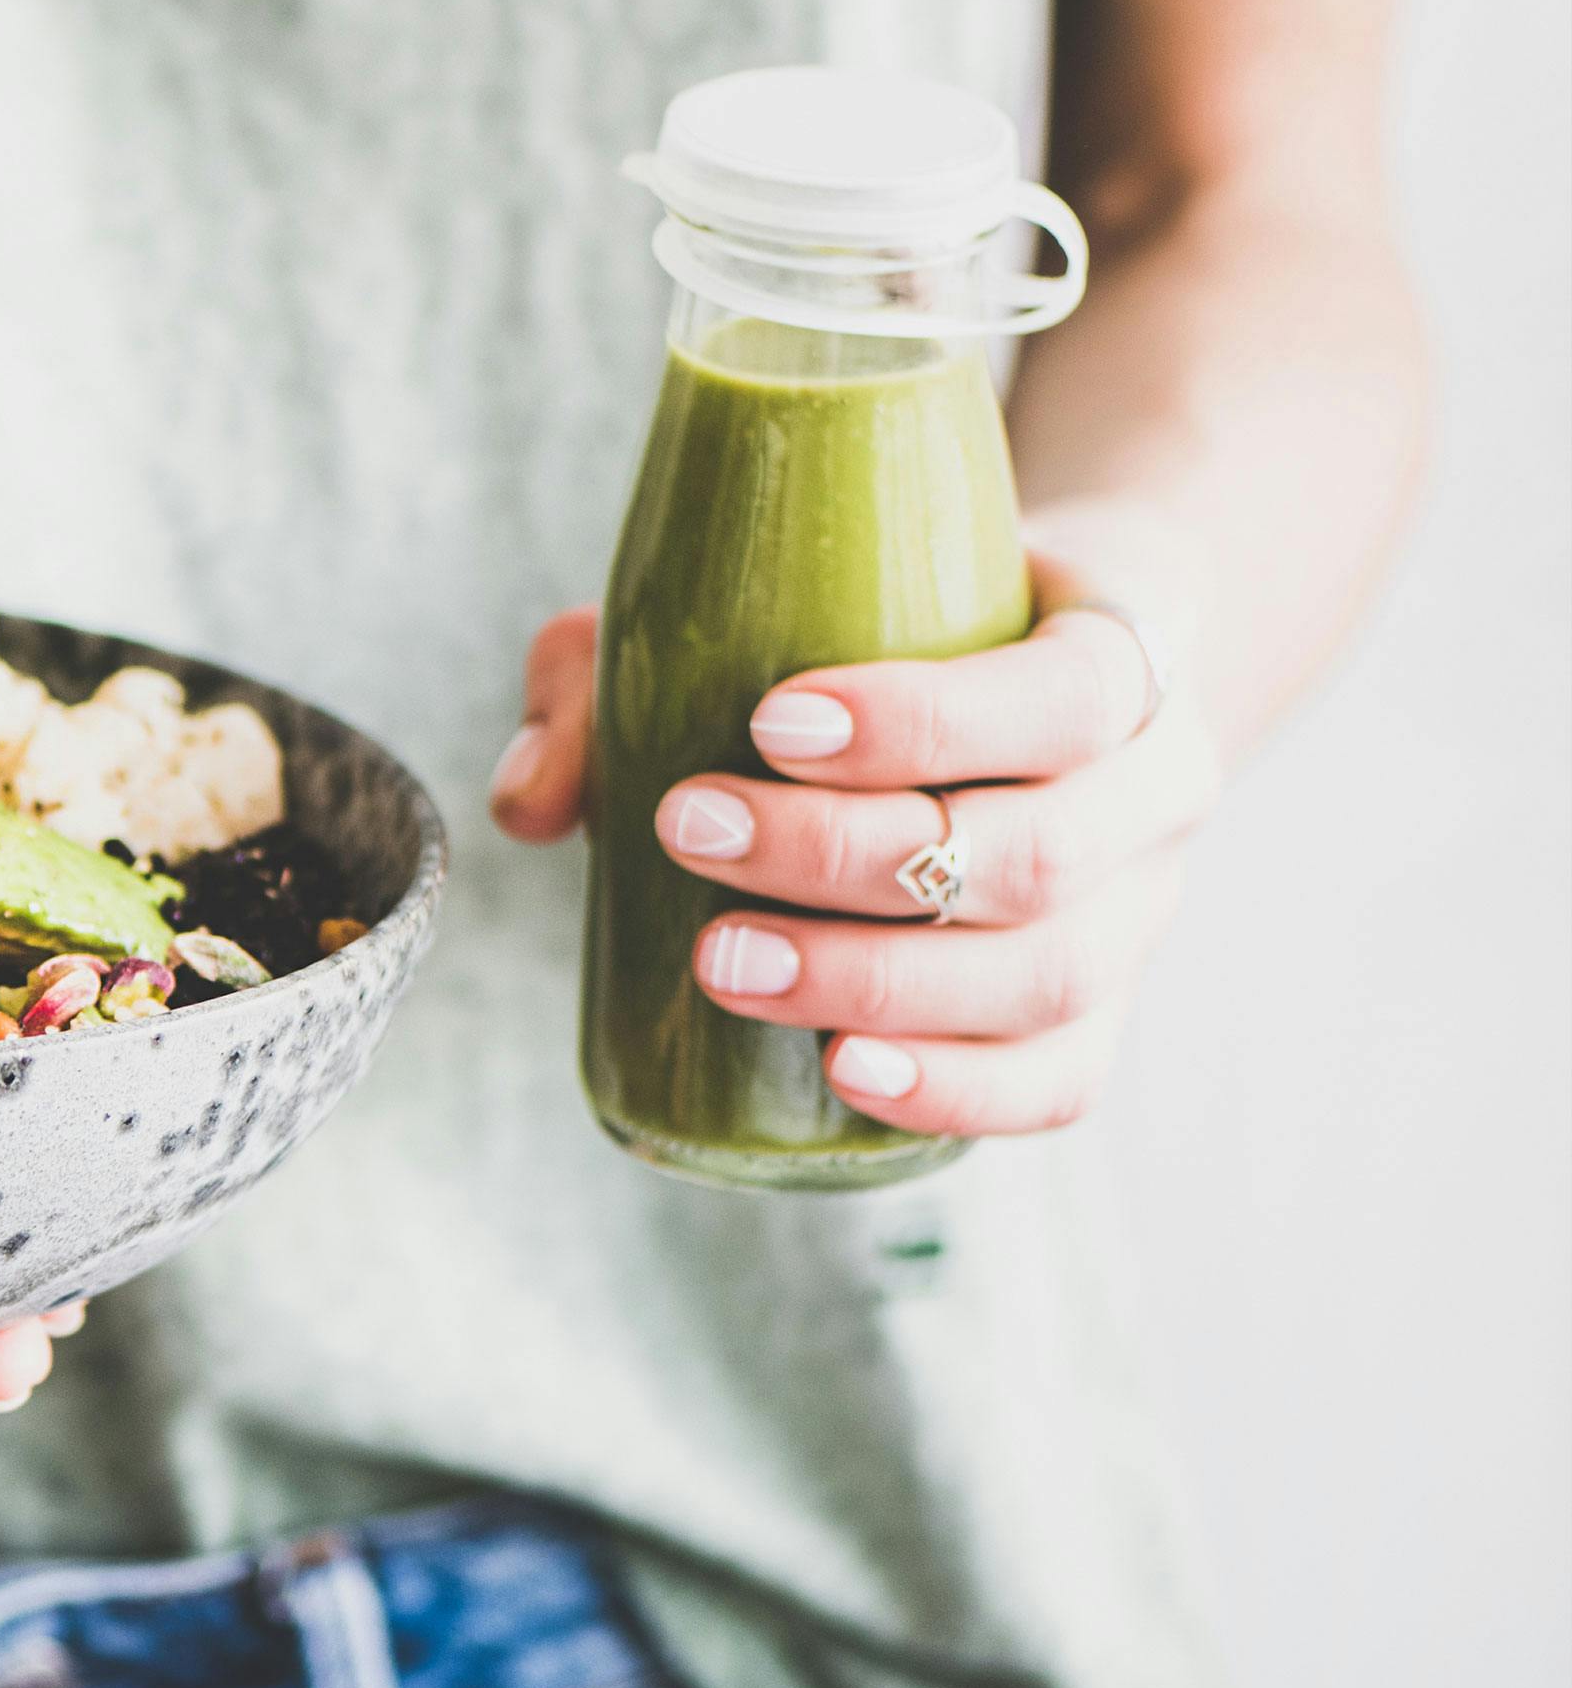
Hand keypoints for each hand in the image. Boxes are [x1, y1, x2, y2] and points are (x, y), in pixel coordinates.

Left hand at [492, 531, 1215, 1134]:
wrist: (1033, 663)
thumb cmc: (882, 623)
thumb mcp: (769, 598)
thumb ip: (620, 672)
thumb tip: (531, 803)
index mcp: (1123, 654)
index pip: (1066, 697)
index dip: (926, 722)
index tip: (767, 723)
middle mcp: (1157, 793)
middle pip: (1035, 855)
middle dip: (845, 859)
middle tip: (690, 833)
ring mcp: (1140, 917)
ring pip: (1045, 980)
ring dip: (871, 982)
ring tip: (719, 960)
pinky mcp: (1101, 1015)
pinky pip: (1058, 1083)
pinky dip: (955, 1089)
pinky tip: (842, 1075)